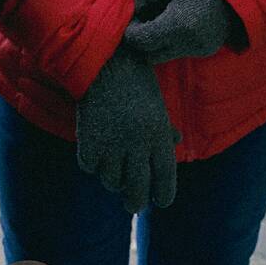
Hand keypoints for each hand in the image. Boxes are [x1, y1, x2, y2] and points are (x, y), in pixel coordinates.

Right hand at [76, 41, 178, 211]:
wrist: (104, 60)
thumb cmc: (135, 79)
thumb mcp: (156, 102)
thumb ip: (165, 127)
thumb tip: (177, 142)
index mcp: (158, 133)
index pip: (165, 177)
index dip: (164, 194)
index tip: (161, 201)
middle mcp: (137, 143)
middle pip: (138, 190)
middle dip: (136, 202)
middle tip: (133, 204)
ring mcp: (111, 143)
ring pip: (112, 181)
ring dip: (113, 179)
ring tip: (113, 171)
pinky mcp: (89, 140)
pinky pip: (90, 166)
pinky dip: (93, 164)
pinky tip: (96, 155)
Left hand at [124, 0, 236, 63]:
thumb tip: (137, 13)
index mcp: (178, 25)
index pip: (141, 41)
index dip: (133, 29)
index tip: (138, 15)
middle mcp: (190, 44)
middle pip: (150, 54)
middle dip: (144, 39)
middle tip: (149, 18)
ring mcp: (200, 49)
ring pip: (165, 56)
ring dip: (159, 41)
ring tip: (165, 19)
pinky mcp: (207, 50)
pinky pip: (181, 52)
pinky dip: (175, 41)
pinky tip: (180, 22)